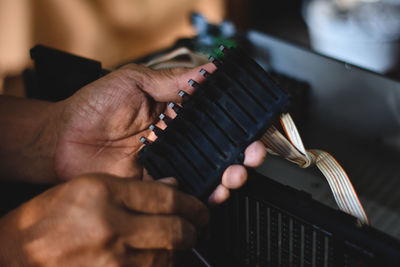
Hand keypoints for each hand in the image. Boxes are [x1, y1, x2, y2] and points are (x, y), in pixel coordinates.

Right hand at [0, 173, 208, 266]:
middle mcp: (109, 227)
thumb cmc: (47, 219)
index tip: (200, 208)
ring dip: (177, 251)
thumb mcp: (87, 188)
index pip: (166, 199)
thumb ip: (133, 188)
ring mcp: (110, 262)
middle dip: (193, 230)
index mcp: (104, 194)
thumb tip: (172, 188)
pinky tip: (153, 258)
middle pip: (174, 231)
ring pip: (167, 258)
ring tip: (173, 242)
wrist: (14, 256)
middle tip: (196, 227)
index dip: (193, 204)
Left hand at [52, 63, 266, 202]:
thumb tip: (210, 69)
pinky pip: (185, 193)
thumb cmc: (94, 106)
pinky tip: (209, 192)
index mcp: (177, 113)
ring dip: (227, 177)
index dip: (239, 125)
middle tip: (251, 155)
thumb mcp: (135, 81)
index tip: (255, 128)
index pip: (217, 119)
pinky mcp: (157, 183)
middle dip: (242, 155)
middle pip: (220, 149)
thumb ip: (174, 80)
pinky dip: (201, 197)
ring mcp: (169, 163)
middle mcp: (178, 140)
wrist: (62, 139)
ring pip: (208, 174)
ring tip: (234, 175)